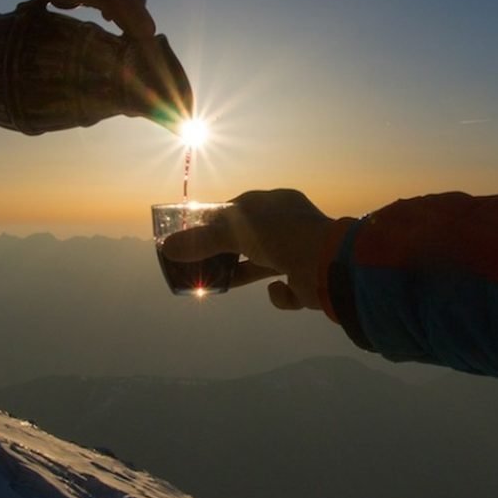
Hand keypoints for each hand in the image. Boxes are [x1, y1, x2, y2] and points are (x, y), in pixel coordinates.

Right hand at [162, 189, 353, 311]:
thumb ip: (202, 242)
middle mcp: (289, 225)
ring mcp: (299, 253)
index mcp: (276, 203)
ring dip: (244, 272)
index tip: (195, 234)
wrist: (330, 265)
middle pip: (249, 238)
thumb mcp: (235, 232)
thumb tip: (167, 249)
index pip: (239, 209)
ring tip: (220, 282)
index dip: (216, 221)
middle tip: (201, 262)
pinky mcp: (307, 281)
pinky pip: (285, 289)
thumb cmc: (282, 236)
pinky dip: (280, 293)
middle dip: (227, 250)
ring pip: (263, 264)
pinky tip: (279, 289)